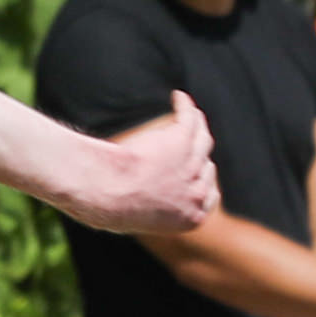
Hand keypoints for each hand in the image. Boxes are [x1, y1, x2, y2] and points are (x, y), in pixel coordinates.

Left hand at [67, 93, 219, 238]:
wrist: (107, 192)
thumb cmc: (110, 208)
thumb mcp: (136, 219)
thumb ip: (148, 210)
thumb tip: (137, 202)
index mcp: (190, 218)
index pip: (208, 197)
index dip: (201, 183)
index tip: (193, 175)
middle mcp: (197, 192)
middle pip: (206, 168)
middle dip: (198, 158)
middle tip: (187, 146)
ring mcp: (192, 164)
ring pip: (203, 140)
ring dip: (196, 124)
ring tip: (188, 112)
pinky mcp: (182, 141)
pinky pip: (190, 118)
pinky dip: (185, 106)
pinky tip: (178, 97)